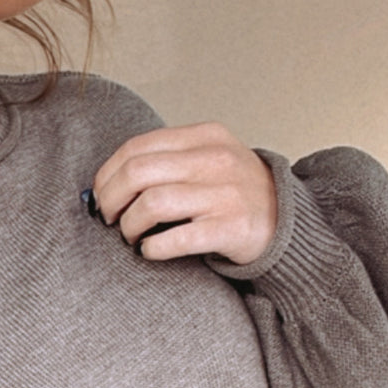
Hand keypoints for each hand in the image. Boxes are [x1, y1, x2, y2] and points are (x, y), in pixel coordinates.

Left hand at [90, 121, 277, 265]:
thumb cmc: (235, 191)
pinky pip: (176, 239)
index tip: (100, 194)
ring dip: (129, 226)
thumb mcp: (209, 157)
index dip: (107, 173)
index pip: (137, 147)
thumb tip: (111, 179)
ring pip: (151, 204)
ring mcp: (223, 194)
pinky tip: (151, 250)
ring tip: (131, 236)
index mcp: (204, 137)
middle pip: (137, 173)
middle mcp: (214, 161)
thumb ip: (168, 160)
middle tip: (109, 218)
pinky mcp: (230, 228)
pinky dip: (153, 248)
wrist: (287, 220)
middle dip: (110, 199)